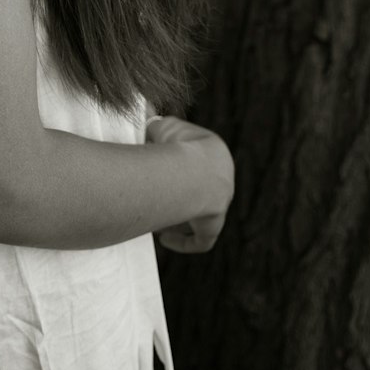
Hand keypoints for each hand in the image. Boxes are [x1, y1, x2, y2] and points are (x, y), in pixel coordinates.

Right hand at [145, 114, 233, 253]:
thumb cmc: (175, 146)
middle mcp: (223, 179)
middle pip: (198, 189)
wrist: (190, 171)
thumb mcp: (162, 127)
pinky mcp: (212, 225)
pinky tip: (165, 238)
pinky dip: (184, 241)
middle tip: (156, 194)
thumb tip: (146, 129)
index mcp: (215, 153)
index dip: (176, 165)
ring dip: (179, 216)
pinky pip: (201, 239)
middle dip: (177, 193)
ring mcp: (220, 204)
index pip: (197, 160)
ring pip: (200, 214)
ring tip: (156, 216)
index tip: (158, 169)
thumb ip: (155, 129)